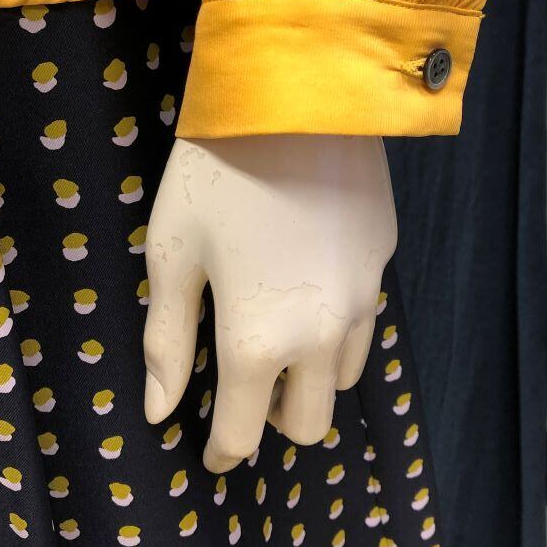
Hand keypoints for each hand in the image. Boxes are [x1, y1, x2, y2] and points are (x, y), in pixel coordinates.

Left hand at [143, 134, 396, 472]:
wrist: (297, 95)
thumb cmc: (216, 173)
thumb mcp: (173, 254)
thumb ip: (168, 341)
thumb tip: (161, 411)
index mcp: (258, 342)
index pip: (243, 434)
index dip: (222, 452)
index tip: (211, 451)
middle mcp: (321, 336)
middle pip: (310, 422)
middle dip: (273, 420)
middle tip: (245, 387)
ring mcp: (363, 298)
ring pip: (345, 375)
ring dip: (311, 375)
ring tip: (280, 333)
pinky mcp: (384, 259)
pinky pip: (363, 318)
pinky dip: (335, 326)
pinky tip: (309, 281)